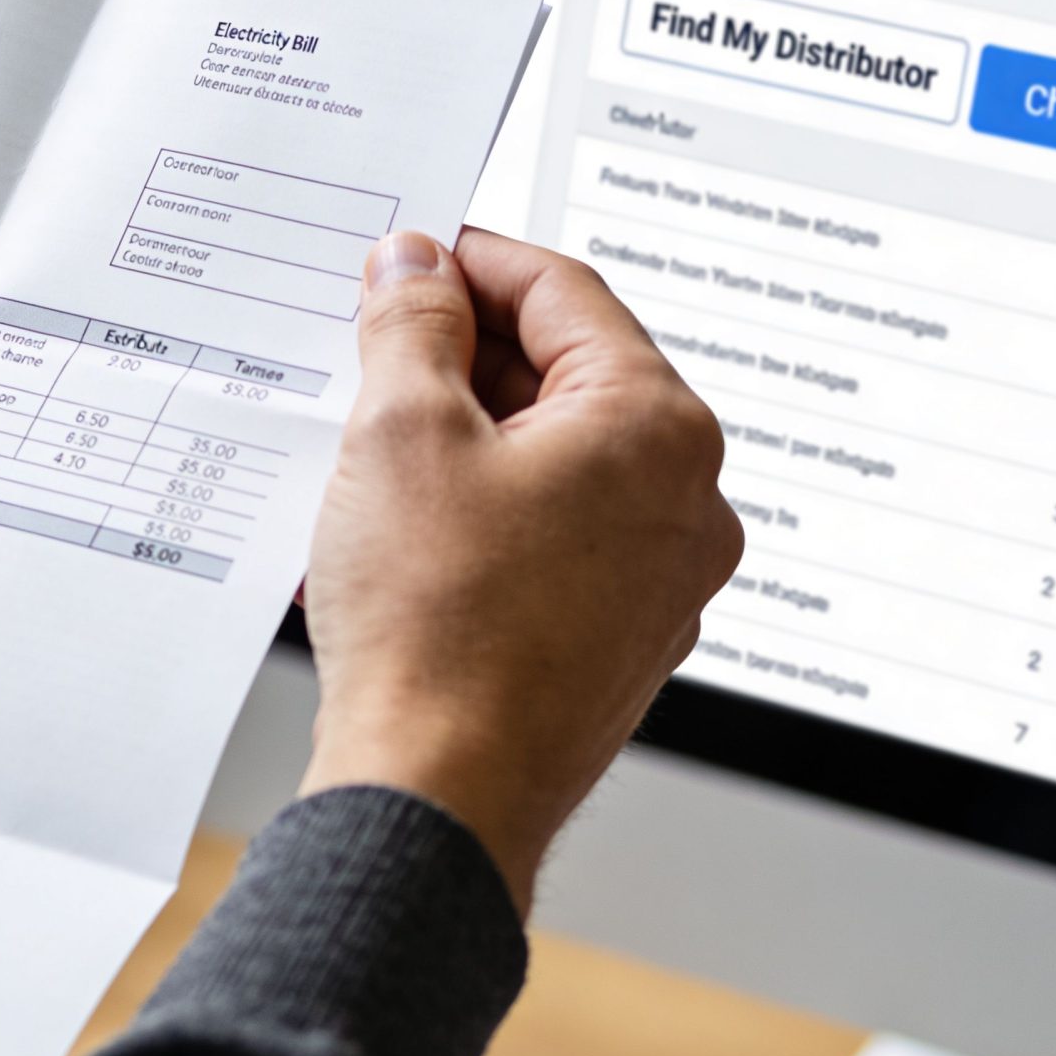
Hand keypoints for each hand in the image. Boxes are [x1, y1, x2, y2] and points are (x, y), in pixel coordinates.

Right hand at [297, 230, 742, 913]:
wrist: (437, 795)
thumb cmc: (436, 628)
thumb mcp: (401, 433)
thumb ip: (411, 325)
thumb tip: (415, 270)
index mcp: (658, 429)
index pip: (564, 292)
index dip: (470, 262)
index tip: (406, 260)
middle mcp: (685, 503)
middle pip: (568, 376)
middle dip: (462, 354)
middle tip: (373, 348)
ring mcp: (659, 582)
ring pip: (555, 462)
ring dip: (465, 437)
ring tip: (370, 445)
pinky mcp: (615, 643)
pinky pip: (550, 540)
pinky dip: (481, 514)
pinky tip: (401, 529)